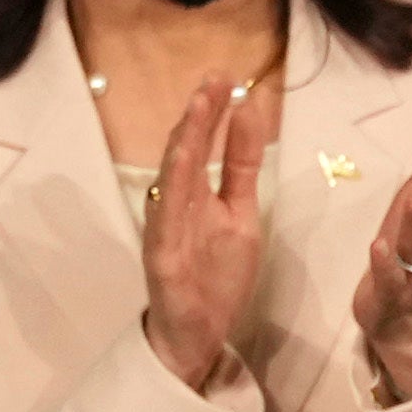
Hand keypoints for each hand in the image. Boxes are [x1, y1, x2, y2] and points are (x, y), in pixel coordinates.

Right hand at [139, 74, 273, 390]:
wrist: (197, 333)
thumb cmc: (214, 273)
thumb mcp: (240, 212)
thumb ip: (241, 165)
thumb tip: (249, 112)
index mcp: (196, 193)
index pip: (205, 144)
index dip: (214, 111)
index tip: (227, 77)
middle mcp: (177, 205)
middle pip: (186, 152)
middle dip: (199, 115)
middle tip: (214, 80)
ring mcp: (167, 230)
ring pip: (172, 178)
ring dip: (184, 141)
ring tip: (198, 107)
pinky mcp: (163, 258)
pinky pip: (166, 220)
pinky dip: (172, 189)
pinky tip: (181, 162)